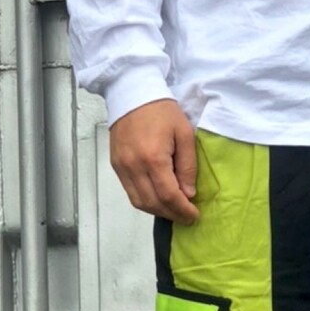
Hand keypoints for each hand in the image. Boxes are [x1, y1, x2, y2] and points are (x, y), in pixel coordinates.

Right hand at [109, 99, 199, 224]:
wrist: (132, 93)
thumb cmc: (162, 110)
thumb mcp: (184, 134)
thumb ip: (187, 166)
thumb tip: (188, 193)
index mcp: (153, 157)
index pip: (168, 195)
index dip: (182, 210)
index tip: (194, 215)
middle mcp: (134, 166)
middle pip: (152, 203)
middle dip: (171, 214)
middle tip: (186, 216)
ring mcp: (121, 167)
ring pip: (138, 202)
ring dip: (157, 211)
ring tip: (173, 210)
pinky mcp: (115, 165)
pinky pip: (130, 192)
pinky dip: (144, 201)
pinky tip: (158, 199)